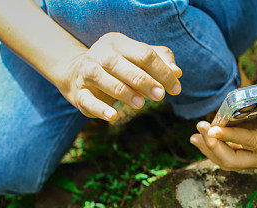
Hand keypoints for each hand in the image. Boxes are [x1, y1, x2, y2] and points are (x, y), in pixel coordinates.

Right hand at [56, 32, 181, 120]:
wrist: (78, 73)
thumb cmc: (120, 67)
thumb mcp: (139, 59)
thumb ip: (161, 61)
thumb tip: (177, 72)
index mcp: (118, 43)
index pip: (144, 54)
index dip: (162, 72)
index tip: (175, 89)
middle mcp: (100, 54)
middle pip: (122, 64)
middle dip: (144, 81)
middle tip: (160, 96)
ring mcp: (87, 72)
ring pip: (104, 79)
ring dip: (124, 92)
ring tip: (141, 104)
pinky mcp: (79, 93)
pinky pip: (88, 100)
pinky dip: (100, 109)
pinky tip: (113, 116)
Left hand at [190, 93, 256, 170]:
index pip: (249, 143)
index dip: (231, 137)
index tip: (213, 129)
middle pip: (232, 161)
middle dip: (214, 146)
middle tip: (201, 128)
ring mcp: (251, 161)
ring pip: (225, 161)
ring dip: (208, 149)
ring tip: (195, 136)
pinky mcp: (242, 158)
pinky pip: (223, 157)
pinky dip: (210, 149)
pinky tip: (198, 138)